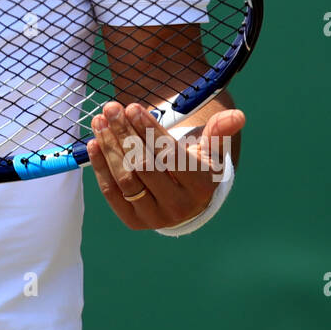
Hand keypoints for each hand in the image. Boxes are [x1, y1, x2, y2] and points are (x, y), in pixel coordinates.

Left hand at [86, 101, 245, 229]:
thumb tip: (237, 116)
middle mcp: (179, 206)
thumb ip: (219, 132)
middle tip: (111, 108)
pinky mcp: (134, 221)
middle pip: (145, 166)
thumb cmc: (195, 166)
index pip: (170, 155)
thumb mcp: (210, 150)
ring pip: (127, 179)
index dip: (149, 131)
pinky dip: (101, 167)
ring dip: (110, 147)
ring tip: (99, 121)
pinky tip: (93, 143)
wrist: (185, 201)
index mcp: (201, 185)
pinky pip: (112, 193)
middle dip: (125, 134)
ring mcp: (155, 217)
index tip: (132, 107)